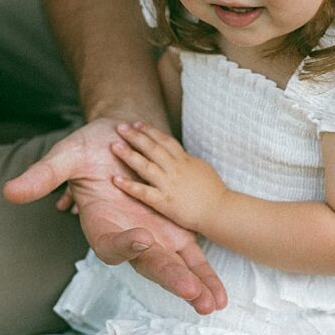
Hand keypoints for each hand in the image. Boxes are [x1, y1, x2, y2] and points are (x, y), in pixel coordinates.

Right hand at [5, 120, 226, 313]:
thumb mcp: (64, 158)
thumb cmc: (88, 150)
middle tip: (190, 293)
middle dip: (170, 278)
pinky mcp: (173, 234)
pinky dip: (204, 276)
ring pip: (173, 267)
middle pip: (148, 263)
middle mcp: (127, 240)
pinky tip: (218, 296)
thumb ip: (43, 176)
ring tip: (211, 304)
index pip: (112, 243)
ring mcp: (153, 240)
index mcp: (101, 228)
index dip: (126, 243)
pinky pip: (191, 258)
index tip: (140, 238)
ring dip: (193, 286)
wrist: (119, 140)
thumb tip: (10, 191)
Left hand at [111, 120, 227, 239]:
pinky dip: (129, 186)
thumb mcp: (202, 169)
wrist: (220, 210)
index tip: (137, 123)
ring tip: (114, 146)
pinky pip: (144, 192)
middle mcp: (175, 169)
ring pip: (146, 165)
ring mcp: (169, 184)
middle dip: (136, 136)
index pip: (165, 140)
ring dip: (129, 154)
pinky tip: (115, 180)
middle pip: (152, 148)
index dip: (150, 131)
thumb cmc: (214, 192)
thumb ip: (187, 162)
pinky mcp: (165, 202)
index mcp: (185, 160)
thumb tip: (180, 156)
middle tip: (120, 127)